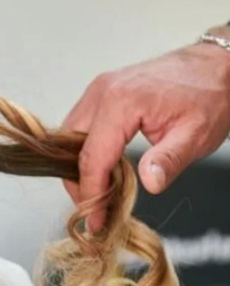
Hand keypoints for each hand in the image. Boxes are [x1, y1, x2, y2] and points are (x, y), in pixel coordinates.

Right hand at [63, 35, 229, 230]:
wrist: (215, 64)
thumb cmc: (208, 96)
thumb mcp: (195, 135)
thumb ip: (169, 160)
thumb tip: (148, 184)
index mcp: (120, 102)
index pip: (92, 157)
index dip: (91, 193)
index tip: (95, 220)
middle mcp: (101, 92)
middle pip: (70, 147)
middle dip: (78, 181)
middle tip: (95, 210)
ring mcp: (99, 89)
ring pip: (70, 135)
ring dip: (80, 165)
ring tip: (100, 191)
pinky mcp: (102, 91)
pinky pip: (81, 124)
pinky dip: (86, 148)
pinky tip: (105, 166)